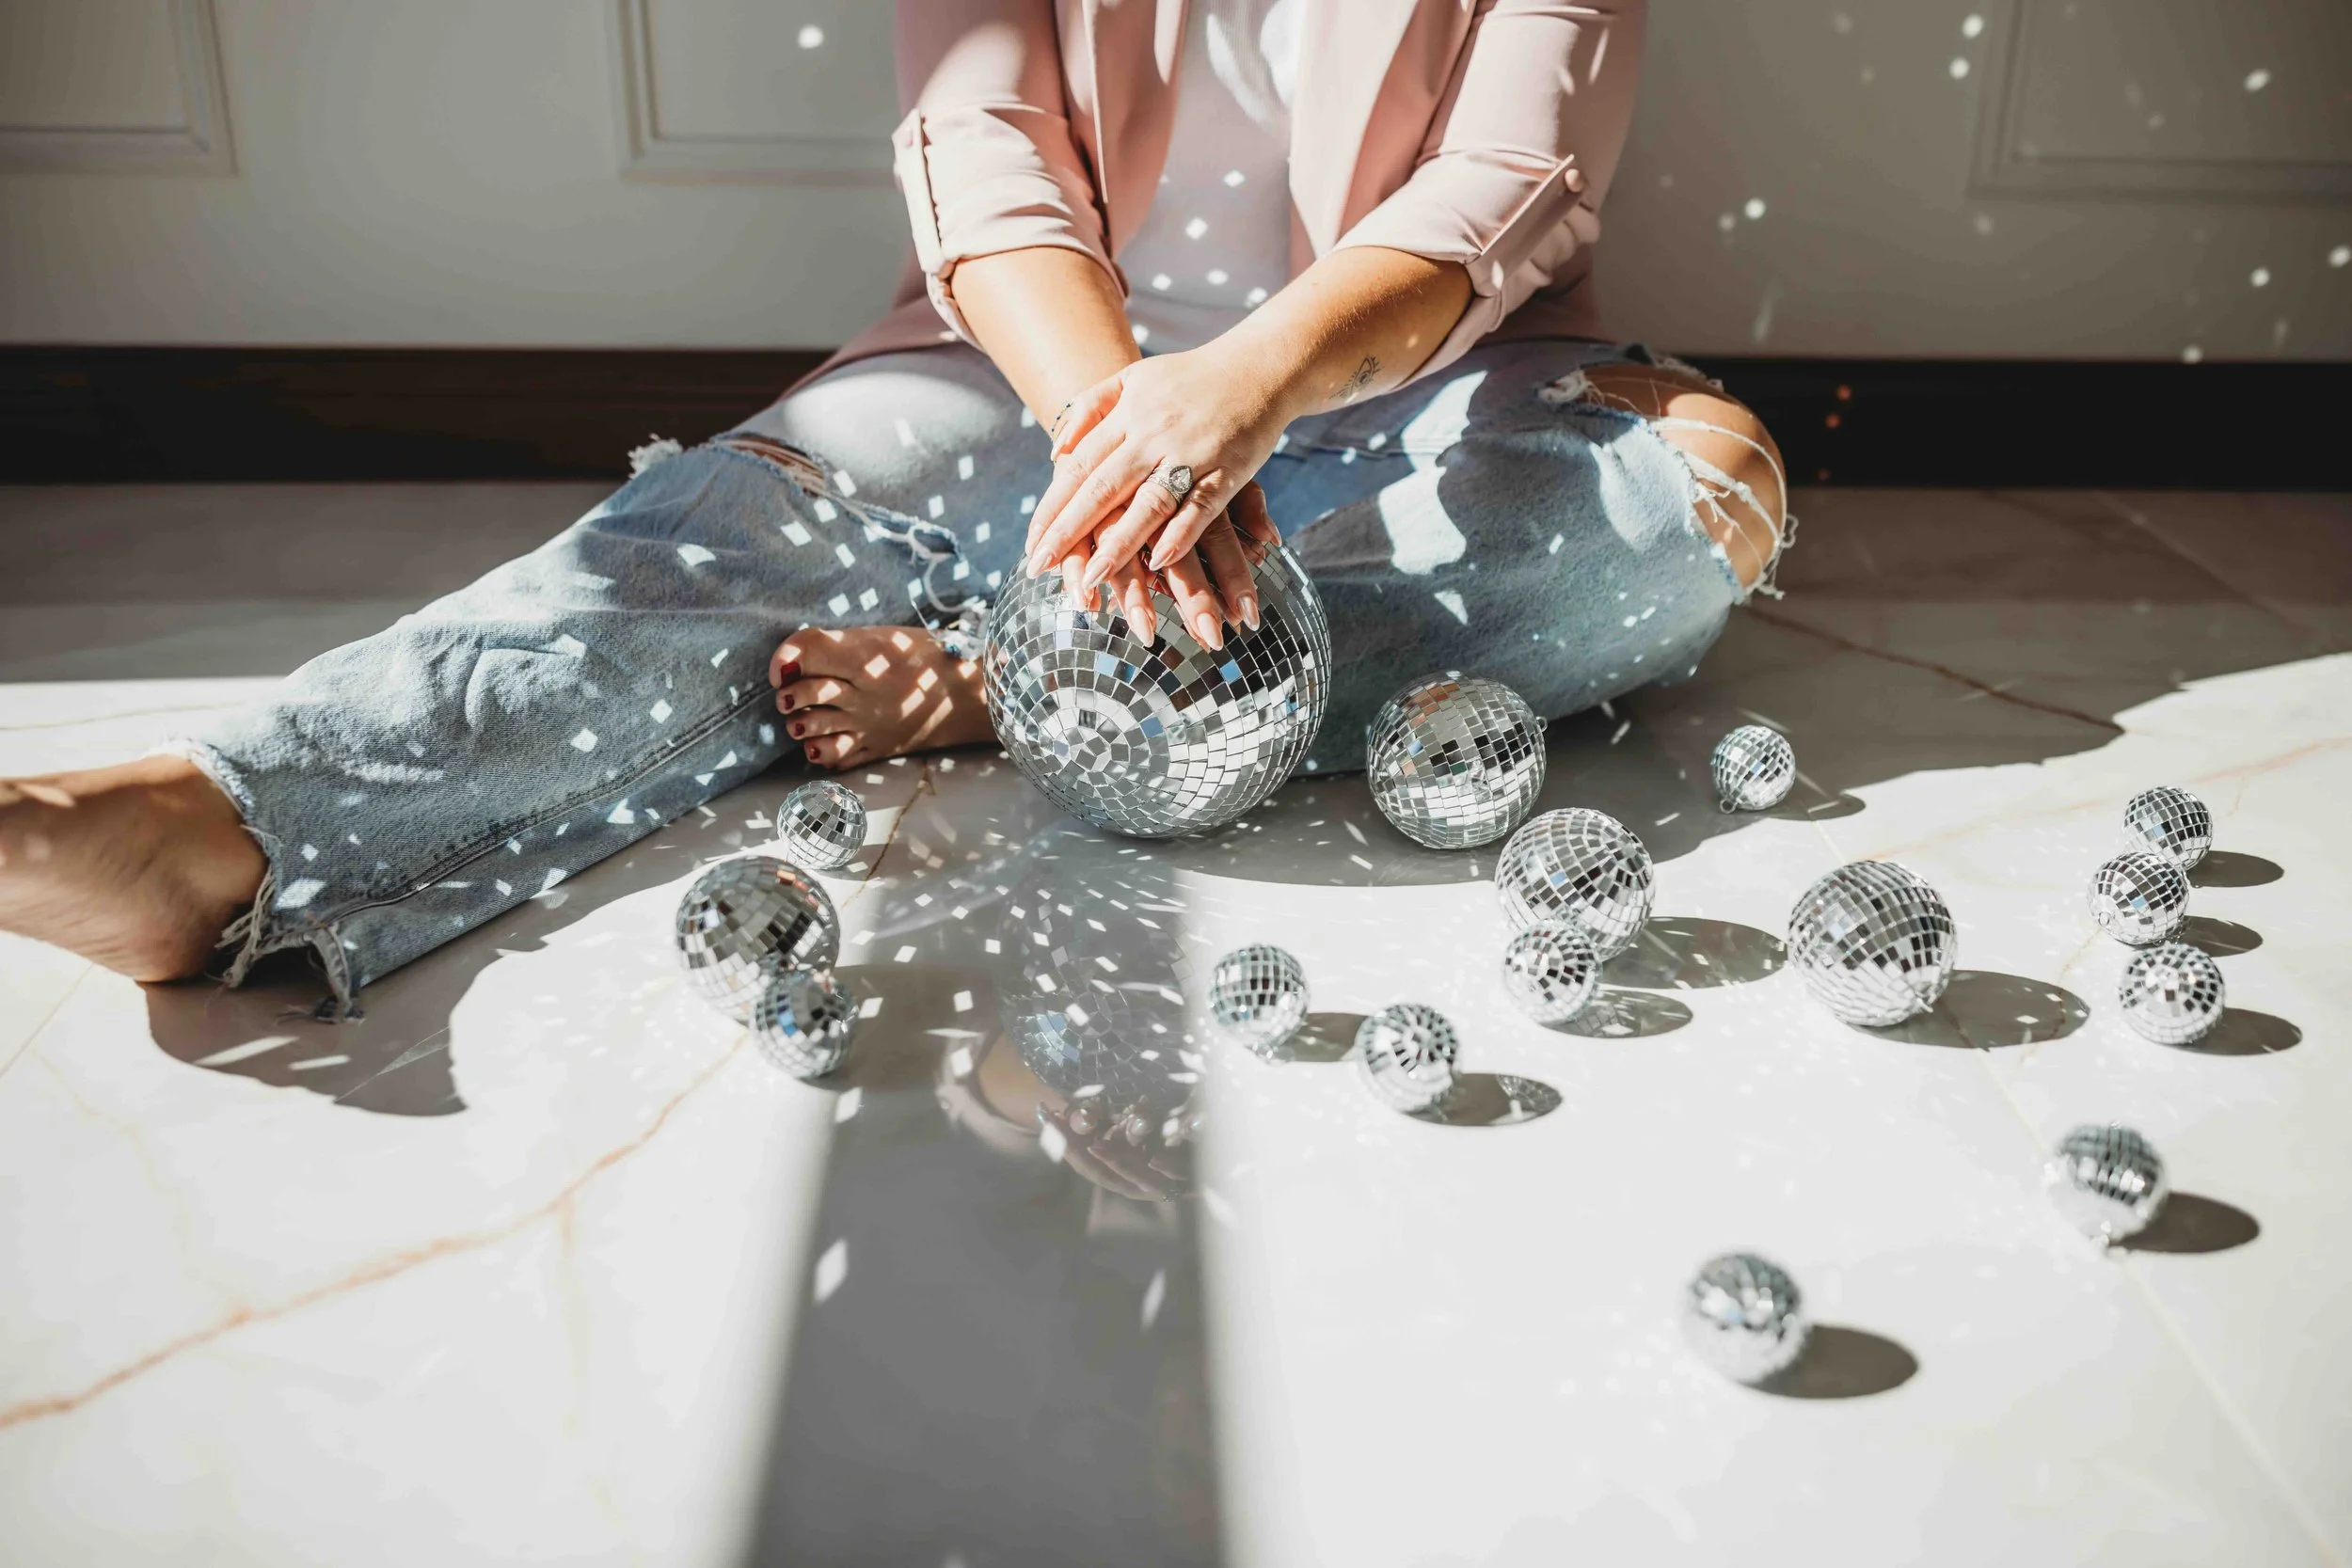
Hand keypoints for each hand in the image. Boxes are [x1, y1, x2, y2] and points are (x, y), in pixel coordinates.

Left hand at [1025, 345, 1287, 634]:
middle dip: (1068, 531)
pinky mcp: (1228, 469)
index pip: (1078, 466)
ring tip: (1091, 579)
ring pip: (1148, 503)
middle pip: (1102, 487)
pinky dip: (1181, 535)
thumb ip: (1091, 409)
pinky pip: (1201, 507)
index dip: (1052, 507)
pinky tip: (1158, 564)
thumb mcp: (1132, 379)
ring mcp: (1191, 452)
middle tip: (1038, 568)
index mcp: (1126, 414)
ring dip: (1119, 544)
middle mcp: (1153, 434)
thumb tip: (1055, 452)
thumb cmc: (1190, 379)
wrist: (1260, 366)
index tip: (1031, 544)